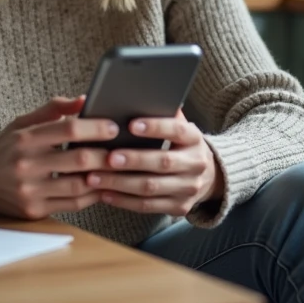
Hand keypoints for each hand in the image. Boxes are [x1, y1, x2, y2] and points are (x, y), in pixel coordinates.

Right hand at [0, 95, 119, 219]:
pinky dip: (91, 196)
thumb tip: (84, 99)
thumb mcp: (22, 123)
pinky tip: (103, 187)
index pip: (68, 129)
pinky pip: (71, 205)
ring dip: (103, 177)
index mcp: (26, 138)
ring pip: (78, 186)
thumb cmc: (6, 148)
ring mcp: (30, 191)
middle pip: (78, 159)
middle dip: (106, 154)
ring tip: (119, 169)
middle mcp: (27, 165)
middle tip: (124, 150)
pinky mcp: (33, 211)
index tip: (113, 127)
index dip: (95, 128)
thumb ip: (53, 110)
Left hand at [87, 109, 223, 215]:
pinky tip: (104, 193)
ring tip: (94, 177)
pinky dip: (123, 200)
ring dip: (120, 183)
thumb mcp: (179, 128)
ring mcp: (188, 189)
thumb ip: (163, 113)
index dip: (155, 127)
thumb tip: (136, 94)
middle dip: (133, 160)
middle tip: (108, 157)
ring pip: (151, 188)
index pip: (177, 130)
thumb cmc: (181, 145)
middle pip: (163, 162)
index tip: (131, 124)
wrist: (209, 177)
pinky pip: (147, 206)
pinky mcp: (178, 207)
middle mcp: (195, 164)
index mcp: (195, 139)